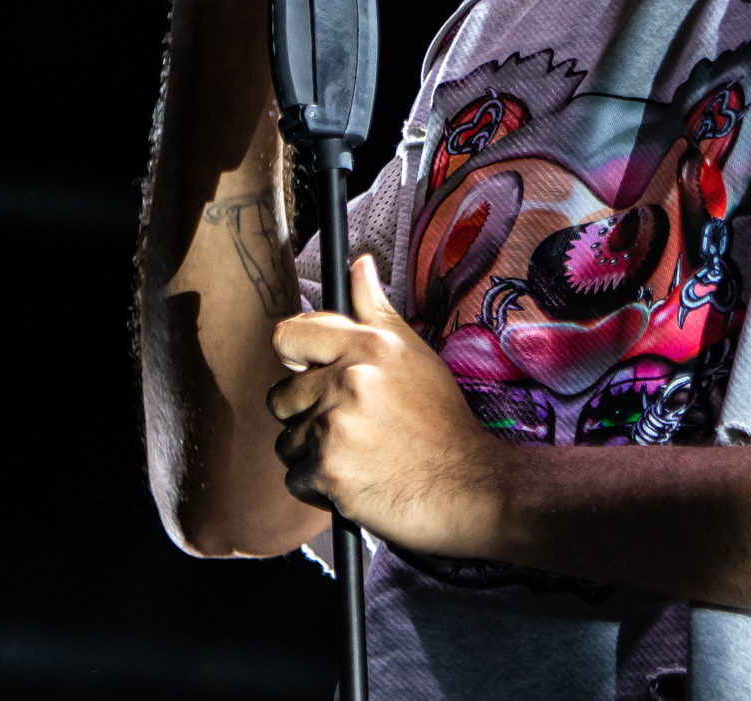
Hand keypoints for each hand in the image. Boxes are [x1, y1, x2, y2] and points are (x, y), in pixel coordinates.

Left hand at [268, 256, 507, 555]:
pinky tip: (358, 480)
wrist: (469, 487)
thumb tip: (359, 263)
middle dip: (306, 415)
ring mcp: (335, 425)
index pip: (289, 335)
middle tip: (351, 427)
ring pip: (288, 441)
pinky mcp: (328, 470)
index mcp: (368, 346)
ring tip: (359, 454)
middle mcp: (349, 379)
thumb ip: (376, 310)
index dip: (294, 358)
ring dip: (313, 453)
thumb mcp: (414, 355)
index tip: (308, 372)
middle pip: (281, 396)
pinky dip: (320, 486)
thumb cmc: (441, 423)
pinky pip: (296, 477)